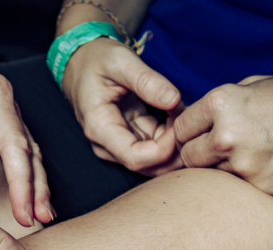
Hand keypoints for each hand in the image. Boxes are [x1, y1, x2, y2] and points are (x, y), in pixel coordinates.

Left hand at [0, 37, 52, 226]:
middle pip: (15, 142)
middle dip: (22, 184)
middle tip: (25, 217)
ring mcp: (12, 105)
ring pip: (30, 149)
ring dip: (37, 186)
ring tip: (42, 216)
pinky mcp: (15, 120)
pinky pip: (30, 151)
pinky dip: (36, 178)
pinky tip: (41, 203)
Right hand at [62, 37, 183, 175]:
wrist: (81, 62)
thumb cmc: (96, 60)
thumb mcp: (120, 61)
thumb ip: (146, 81)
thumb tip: (173, 100)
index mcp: (100, 128)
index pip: (135, 158)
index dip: (164, 148)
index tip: (182, 123)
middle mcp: (106, 144)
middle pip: (148, 165)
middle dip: (174, 149)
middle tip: (191, 118)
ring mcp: (117, 144)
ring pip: (155, 159)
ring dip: (175, 141)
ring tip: (183, 109)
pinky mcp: (129, 139)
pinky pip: (155, 146)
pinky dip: (171, 133)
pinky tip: (177, 112)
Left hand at [174, 75, 272, 195]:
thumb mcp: (256, 85)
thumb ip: (221, 105)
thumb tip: (194, 121)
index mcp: (223, 104)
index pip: (180, 128)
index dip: (186, 133)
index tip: (195, 136)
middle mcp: (227, 135)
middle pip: (188, 157)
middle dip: (198, 155)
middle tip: (217, 151)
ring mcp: (244, 166)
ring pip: (212, 176)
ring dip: (223, 170)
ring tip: (250, 156)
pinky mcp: (262, 188)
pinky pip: (239, 189)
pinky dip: (246, 182)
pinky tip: (267, 167)